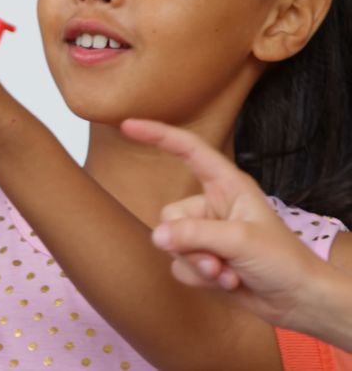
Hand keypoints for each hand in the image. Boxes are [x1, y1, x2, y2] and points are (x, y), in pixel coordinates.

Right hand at [122, 118, 335, 331]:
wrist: (297, 300)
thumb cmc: (283, 260)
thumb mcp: (239, 240)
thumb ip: (194, 234)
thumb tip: (157, 236)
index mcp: (227, 186)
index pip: (188, 151)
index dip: (158, 135)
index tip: (129, 126)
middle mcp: (212, 206)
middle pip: (170, 215)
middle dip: (188, 243)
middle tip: (217, 258)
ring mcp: (205, 234)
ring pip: (172, 244)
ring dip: (197, 264)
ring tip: (227, 272)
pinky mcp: (202, 259)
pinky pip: (179, 265)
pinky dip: (199, 278)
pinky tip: (226, 281)